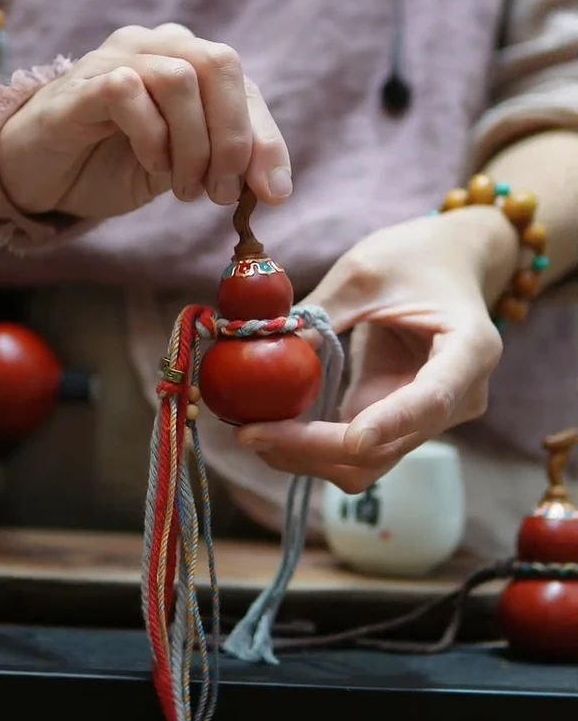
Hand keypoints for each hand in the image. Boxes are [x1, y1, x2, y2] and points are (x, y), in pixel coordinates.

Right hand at [0, 23, 291, 218]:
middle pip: (220, 64)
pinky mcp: (82, 82)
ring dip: (192, 145)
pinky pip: (128, 90)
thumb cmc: (116, 163)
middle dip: (232, 138)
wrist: (44, 175)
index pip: (244, 86)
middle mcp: (158, 46)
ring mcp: (117, 57)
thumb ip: (227, 166)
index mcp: (190, 62)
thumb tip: (275, 189)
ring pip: (179, 78)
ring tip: (183, 188)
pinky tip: (150, 166)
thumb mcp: (185, 169)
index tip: (271, 193)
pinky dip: (151, 136)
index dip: (265, 140)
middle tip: (221, 192)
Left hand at [238, 207, 517, 491]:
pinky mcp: (400, 424)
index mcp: (469, 350)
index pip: (432, 399)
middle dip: (317, 448)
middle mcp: (459, 397)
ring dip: (308, 457)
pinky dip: (313, 446)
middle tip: (251, 432)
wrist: (448, 263)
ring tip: (252, 432)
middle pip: (387, 446)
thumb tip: (268, 354)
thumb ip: (323, 313)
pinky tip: (272, 428)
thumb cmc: (414, 257)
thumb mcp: (366, 272)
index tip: (349, 437)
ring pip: (368, 463)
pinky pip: (355, 451)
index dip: (391, 422)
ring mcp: (430, 418)